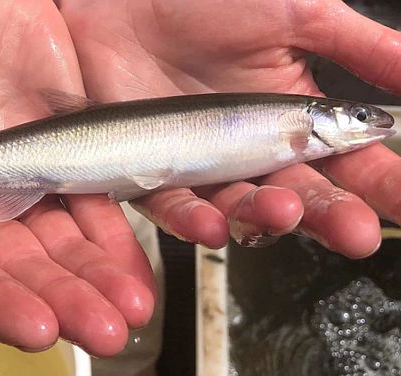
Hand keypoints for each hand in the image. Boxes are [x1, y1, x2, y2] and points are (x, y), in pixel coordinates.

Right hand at [0, 0, 154, 355]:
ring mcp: (31, 193)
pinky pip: (99, 218)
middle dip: (63, 304)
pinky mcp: (73, 170)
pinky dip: (119, 249)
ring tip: (130, 314)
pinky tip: (138, 278)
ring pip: (65, 253)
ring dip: (98, 285)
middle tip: (104, 332)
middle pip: (22, 273)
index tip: (35, 328)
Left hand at [59, 0, 400, 257]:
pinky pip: (173, 205)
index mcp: (290, 117)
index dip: (380, 183)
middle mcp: (249, 149)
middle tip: (355, 232)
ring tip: (287, 212)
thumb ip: (359, 48)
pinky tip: (215, 222)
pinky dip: (193, 219)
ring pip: (239, 208)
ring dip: (265, 218)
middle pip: (297, 195)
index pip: (345, 160)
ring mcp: (201, 164)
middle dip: (329, 215)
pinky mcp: (153, 171)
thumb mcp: (296, 15)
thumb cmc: (206, 1)